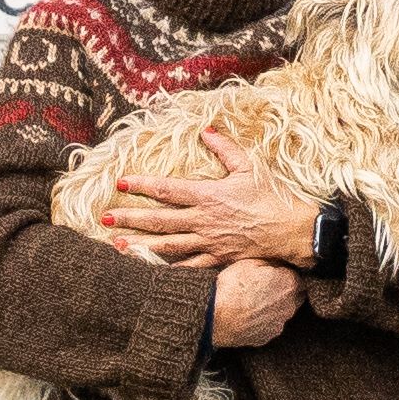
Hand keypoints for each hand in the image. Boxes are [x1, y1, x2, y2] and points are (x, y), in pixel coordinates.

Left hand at [99, 128, 311, 270]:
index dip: (141, 185)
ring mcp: (209, 242)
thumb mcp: (250, 167)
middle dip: (130, 218)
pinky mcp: (217, 259)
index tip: (120, 183)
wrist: (294, 231)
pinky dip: (168, 269)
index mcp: (209, 195)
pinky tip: (150, 270)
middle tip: (104, 218)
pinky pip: (188, 267)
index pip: (167, 189)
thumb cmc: (274, 196)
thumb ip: (225, 148)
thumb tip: (206, 129)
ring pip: (167, 245)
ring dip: (140, 245)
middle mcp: (203, 220)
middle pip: (159, 219)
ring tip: (117, 245)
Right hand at [208, 259, 302, 348]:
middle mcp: (290, 305)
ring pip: (283, 312)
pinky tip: (249, 315)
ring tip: (254, 302)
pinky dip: (263, 321)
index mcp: (289, 283)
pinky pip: (270, 326)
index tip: (277, 273)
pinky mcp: (267, 337)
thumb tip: (278, 261)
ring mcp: (279, 323)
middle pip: (295, 296)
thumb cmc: (232, 287)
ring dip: (274, 307)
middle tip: (267, 286)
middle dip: (286, 291)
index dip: (287, 274)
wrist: (215, 318)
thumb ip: (269, 262)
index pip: (299, 277)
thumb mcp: (249, 262)